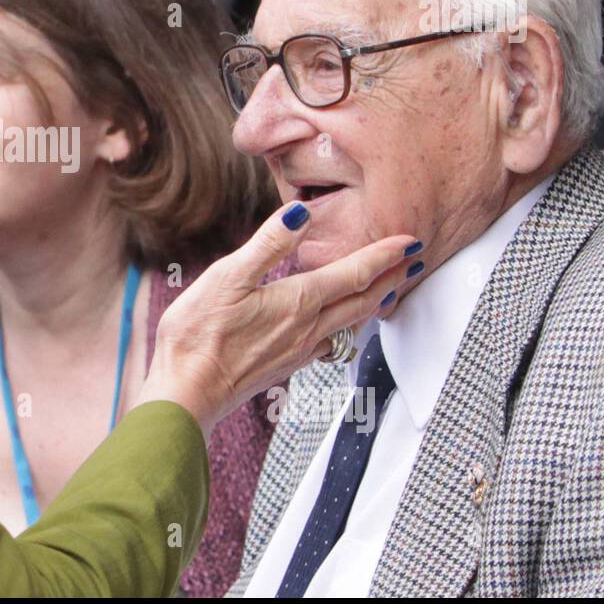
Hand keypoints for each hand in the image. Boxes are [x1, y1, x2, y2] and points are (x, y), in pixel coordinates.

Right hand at [136, 200, 418, 435]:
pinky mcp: (285, 366)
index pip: (354, 273)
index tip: (411, 241)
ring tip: (389, 289)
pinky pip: (330, 341)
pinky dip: (346, 326)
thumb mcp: (228, 276)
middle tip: (416, 262)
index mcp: (299, 302)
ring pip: (351, 323)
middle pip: (363, 300)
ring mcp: (299, 350)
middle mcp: (308, 328)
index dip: (385, 255)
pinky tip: (337, 327)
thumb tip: (300, 211)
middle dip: (393, 278)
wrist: (188, 392)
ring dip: (374, 301)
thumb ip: (268, 244)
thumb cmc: (199, 334)